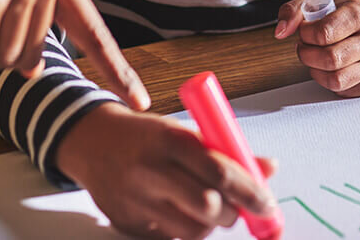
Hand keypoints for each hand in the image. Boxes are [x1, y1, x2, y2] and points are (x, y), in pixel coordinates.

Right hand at [56, 103, 278, 239]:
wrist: (91, 141)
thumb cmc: (145, 136)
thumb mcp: (183, 131)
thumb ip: (225, 151)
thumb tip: (268, 168)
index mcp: (168, 139)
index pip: (219, 171)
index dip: (250, 191)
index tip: (267, 203)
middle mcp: (150, 170)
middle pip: (208, 206)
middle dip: (232, 212)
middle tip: (236, 207)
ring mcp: (136, 200)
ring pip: (193, 231)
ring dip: (209, 224)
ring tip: (203, 206)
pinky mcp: (127, 224)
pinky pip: (171, 239)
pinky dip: (184, 229)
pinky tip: (176, 210)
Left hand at [275, 0, 359, 95]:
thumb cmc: (340, 14)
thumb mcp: (315, 1)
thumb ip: (293, 10)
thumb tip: (281, 32)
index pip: (325, 32)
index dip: (305, 35)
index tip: (304, 31)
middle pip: (330, 59)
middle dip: (307, 55)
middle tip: (305, 47)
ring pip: (336, 79)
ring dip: (316, 70)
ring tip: (315, 57)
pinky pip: (343, 91)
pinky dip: (328, 81)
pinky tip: (329, 68)